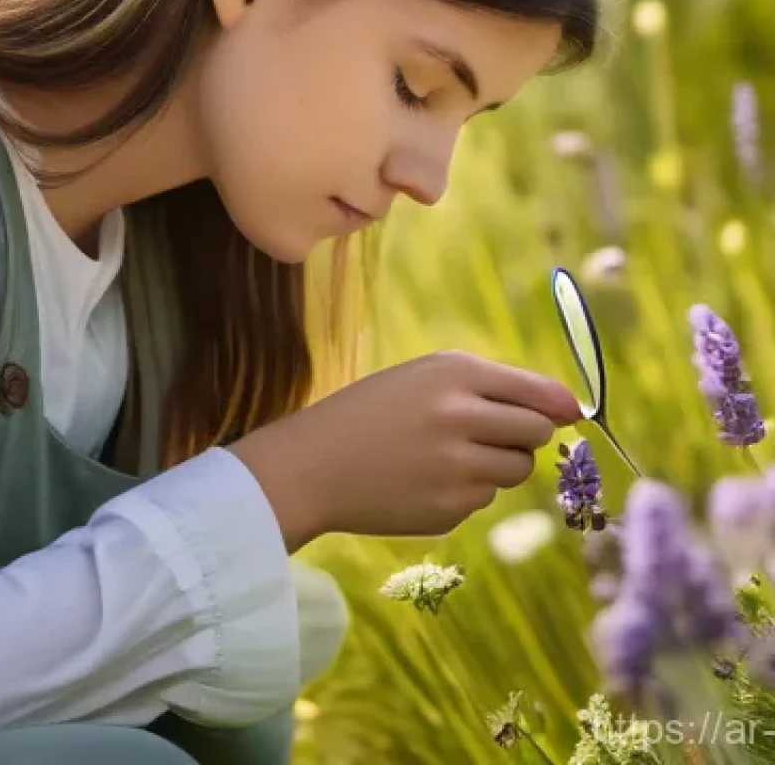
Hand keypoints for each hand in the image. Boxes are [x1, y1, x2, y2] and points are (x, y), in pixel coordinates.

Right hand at [230, 350, 579, 550]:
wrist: (313, 465)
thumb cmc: (369, 412)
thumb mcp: (422, 378)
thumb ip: (491, 386)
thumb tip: (570, 411)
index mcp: (455, 374)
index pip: (539, 393)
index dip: (558, 406)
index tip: (569, 414)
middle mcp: (461, 417)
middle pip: (537, 433)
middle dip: (525, 436)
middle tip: (489, 434)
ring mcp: (457, 468)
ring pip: (516, 470)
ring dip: (496, 464)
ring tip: (447, 457)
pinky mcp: (450, 509)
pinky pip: (484, 499)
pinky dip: (465, 491)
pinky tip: (423, 481)